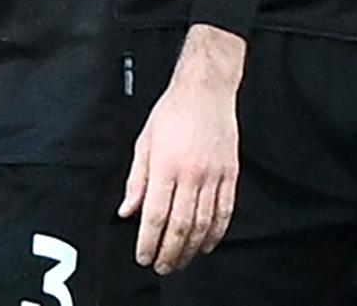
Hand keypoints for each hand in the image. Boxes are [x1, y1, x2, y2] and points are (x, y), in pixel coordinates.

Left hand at [120, 25, 243, 274]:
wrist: (206, 90)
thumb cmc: (173, 111)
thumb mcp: (144, 142)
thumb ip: (136, 180)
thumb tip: (127, 210)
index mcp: (165, 165)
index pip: (155, 215)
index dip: (148, 242)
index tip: (143, 256)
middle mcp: (191, 173)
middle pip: (180, 225)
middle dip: (169, 252)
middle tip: (162, 267)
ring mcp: (213, 174)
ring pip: (204, 223)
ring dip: (192, 248)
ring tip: (182, 260)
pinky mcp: (230, 173)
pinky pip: (225, 210)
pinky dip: (217, 232)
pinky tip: (208, 243)